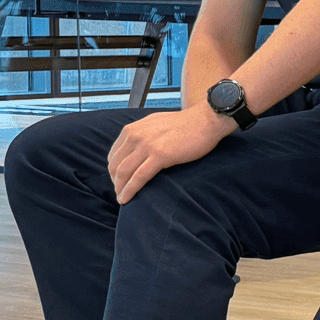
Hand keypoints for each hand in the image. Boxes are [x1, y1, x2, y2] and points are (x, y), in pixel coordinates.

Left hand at [108, 107, 235, 203]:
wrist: (206, 120)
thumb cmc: (187, 124)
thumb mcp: (156, 123)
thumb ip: (143, 134)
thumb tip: (138, 147)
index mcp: (133, 128)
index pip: (114, 154)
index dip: (114, 170)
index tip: (119, 180)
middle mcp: (135, 135)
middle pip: (115, 164)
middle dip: (115, 181)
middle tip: (120, 191)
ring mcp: (147, 145)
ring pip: (124, 172)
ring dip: (120, 188)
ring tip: (122, 198)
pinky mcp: (160, 155)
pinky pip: (138, 177)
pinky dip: (129, 190)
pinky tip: (126, 198)